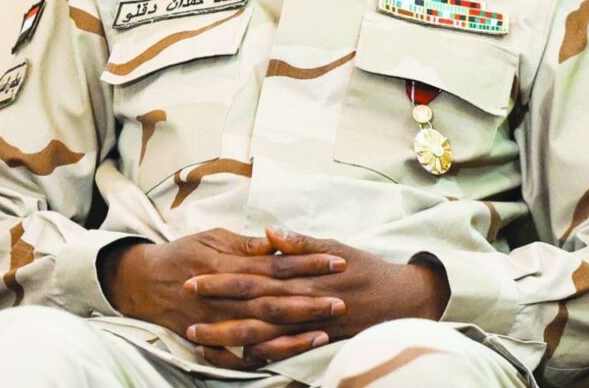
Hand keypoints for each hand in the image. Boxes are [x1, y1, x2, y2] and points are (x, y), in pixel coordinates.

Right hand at [98, 228, 346, 364]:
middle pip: (274, 299)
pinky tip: (296, 349)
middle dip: (310, 300)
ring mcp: (219, 321)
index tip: (336, 260)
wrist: (145, 283)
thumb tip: (278, 241)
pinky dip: (272, 352)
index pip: (275, 264)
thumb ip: (247, 245)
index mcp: (227, 266)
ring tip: (328, 327)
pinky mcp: (214, 340)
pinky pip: (246, 353)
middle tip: (342, 299)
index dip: (307, 263)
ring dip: (297, 329)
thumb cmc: (182, 254)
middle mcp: (225, 297)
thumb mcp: (212, 238)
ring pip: (264, 328)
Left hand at [186, 227, 449, 369]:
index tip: (193, 276)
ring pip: (263, 332)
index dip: (222, 277)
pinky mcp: (321, 342)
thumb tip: (267, 231)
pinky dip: (260, 355)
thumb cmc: (366, 268)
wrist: (404, 299)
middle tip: (185, 305)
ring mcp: (311, 324)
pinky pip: (285, 352)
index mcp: (303, 273)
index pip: (254, 274)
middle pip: (252, 305)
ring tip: (199, 335)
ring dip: (229, 334)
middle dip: (216, 306)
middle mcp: (304, 300)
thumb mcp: (334, 246)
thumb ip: (299, 242)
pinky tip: (238, 357)